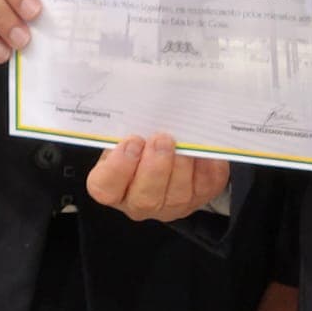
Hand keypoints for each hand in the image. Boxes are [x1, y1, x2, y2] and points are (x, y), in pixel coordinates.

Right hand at [86, 132, 229, 221]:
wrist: (165, 148)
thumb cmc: (141, 139)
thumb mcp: (127, 131)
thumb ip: (129, 125)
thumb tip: (145, 105)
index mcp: (113, 184)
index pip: (105, 187)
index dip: (119, 166)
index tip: (133, 141)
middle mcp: (138, 201)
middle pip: (144, 199)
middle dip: (155, 167)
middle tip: (161, 139)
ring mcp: (169, 205)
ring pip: (177, 196)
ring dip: (181, 166)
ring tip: (182, 143)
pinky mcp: (197, 198)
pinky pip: (205, 186)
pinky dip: (206, 165)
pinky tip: (201, 148)